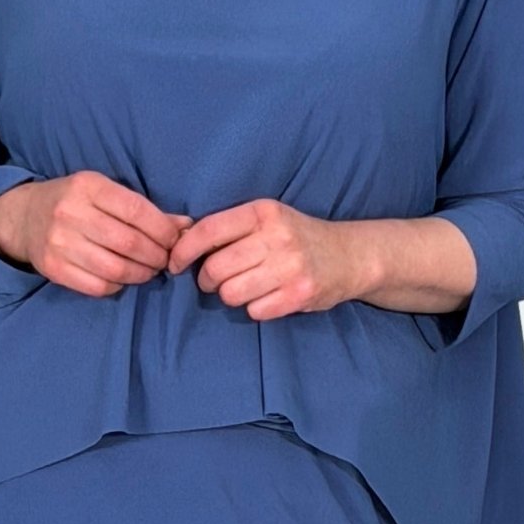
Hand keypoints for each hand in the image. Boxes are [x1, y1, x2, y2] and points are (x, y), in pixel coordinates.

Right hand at [0, 172, 189, 295]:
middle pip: (129, 243)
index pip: (136, 211)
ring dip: (141, 274)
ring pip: (115, 269)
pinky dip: (118, 286)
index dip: (163, 230)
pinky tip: (124, 278)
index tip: (175, 241)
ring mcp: (59, 243)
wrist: (25, 217)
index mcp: (88, 186)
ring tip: (149, 270)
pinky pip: (98, 286)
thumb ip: (143, 209)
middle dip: (156, 256)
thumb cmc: (75, 202)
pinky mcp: (53, 268)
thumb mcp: (104, 193)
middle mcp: (71, 213)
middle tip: (164, 260)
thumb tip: (185, 226)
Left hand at [165, 199, 372, 319]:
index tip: (174, 264)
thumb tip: (179, 242)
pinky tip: (267, 296)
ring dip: (230, 295)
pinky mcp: (300, 295)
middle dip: (206, 279)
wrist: (349, 256)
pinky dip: (255, 308)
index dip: (183, 251)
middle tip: (214, 280)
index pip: (208, 231)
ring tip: (244, 287)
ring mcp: (290, 267)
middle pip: (215, 268)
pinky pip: (254, 311)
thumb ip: (229, 227)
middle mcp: (277, 237)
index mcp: (263, 212)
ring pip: (231, 293)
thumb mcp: (267, 219)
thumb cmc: (296, 237)